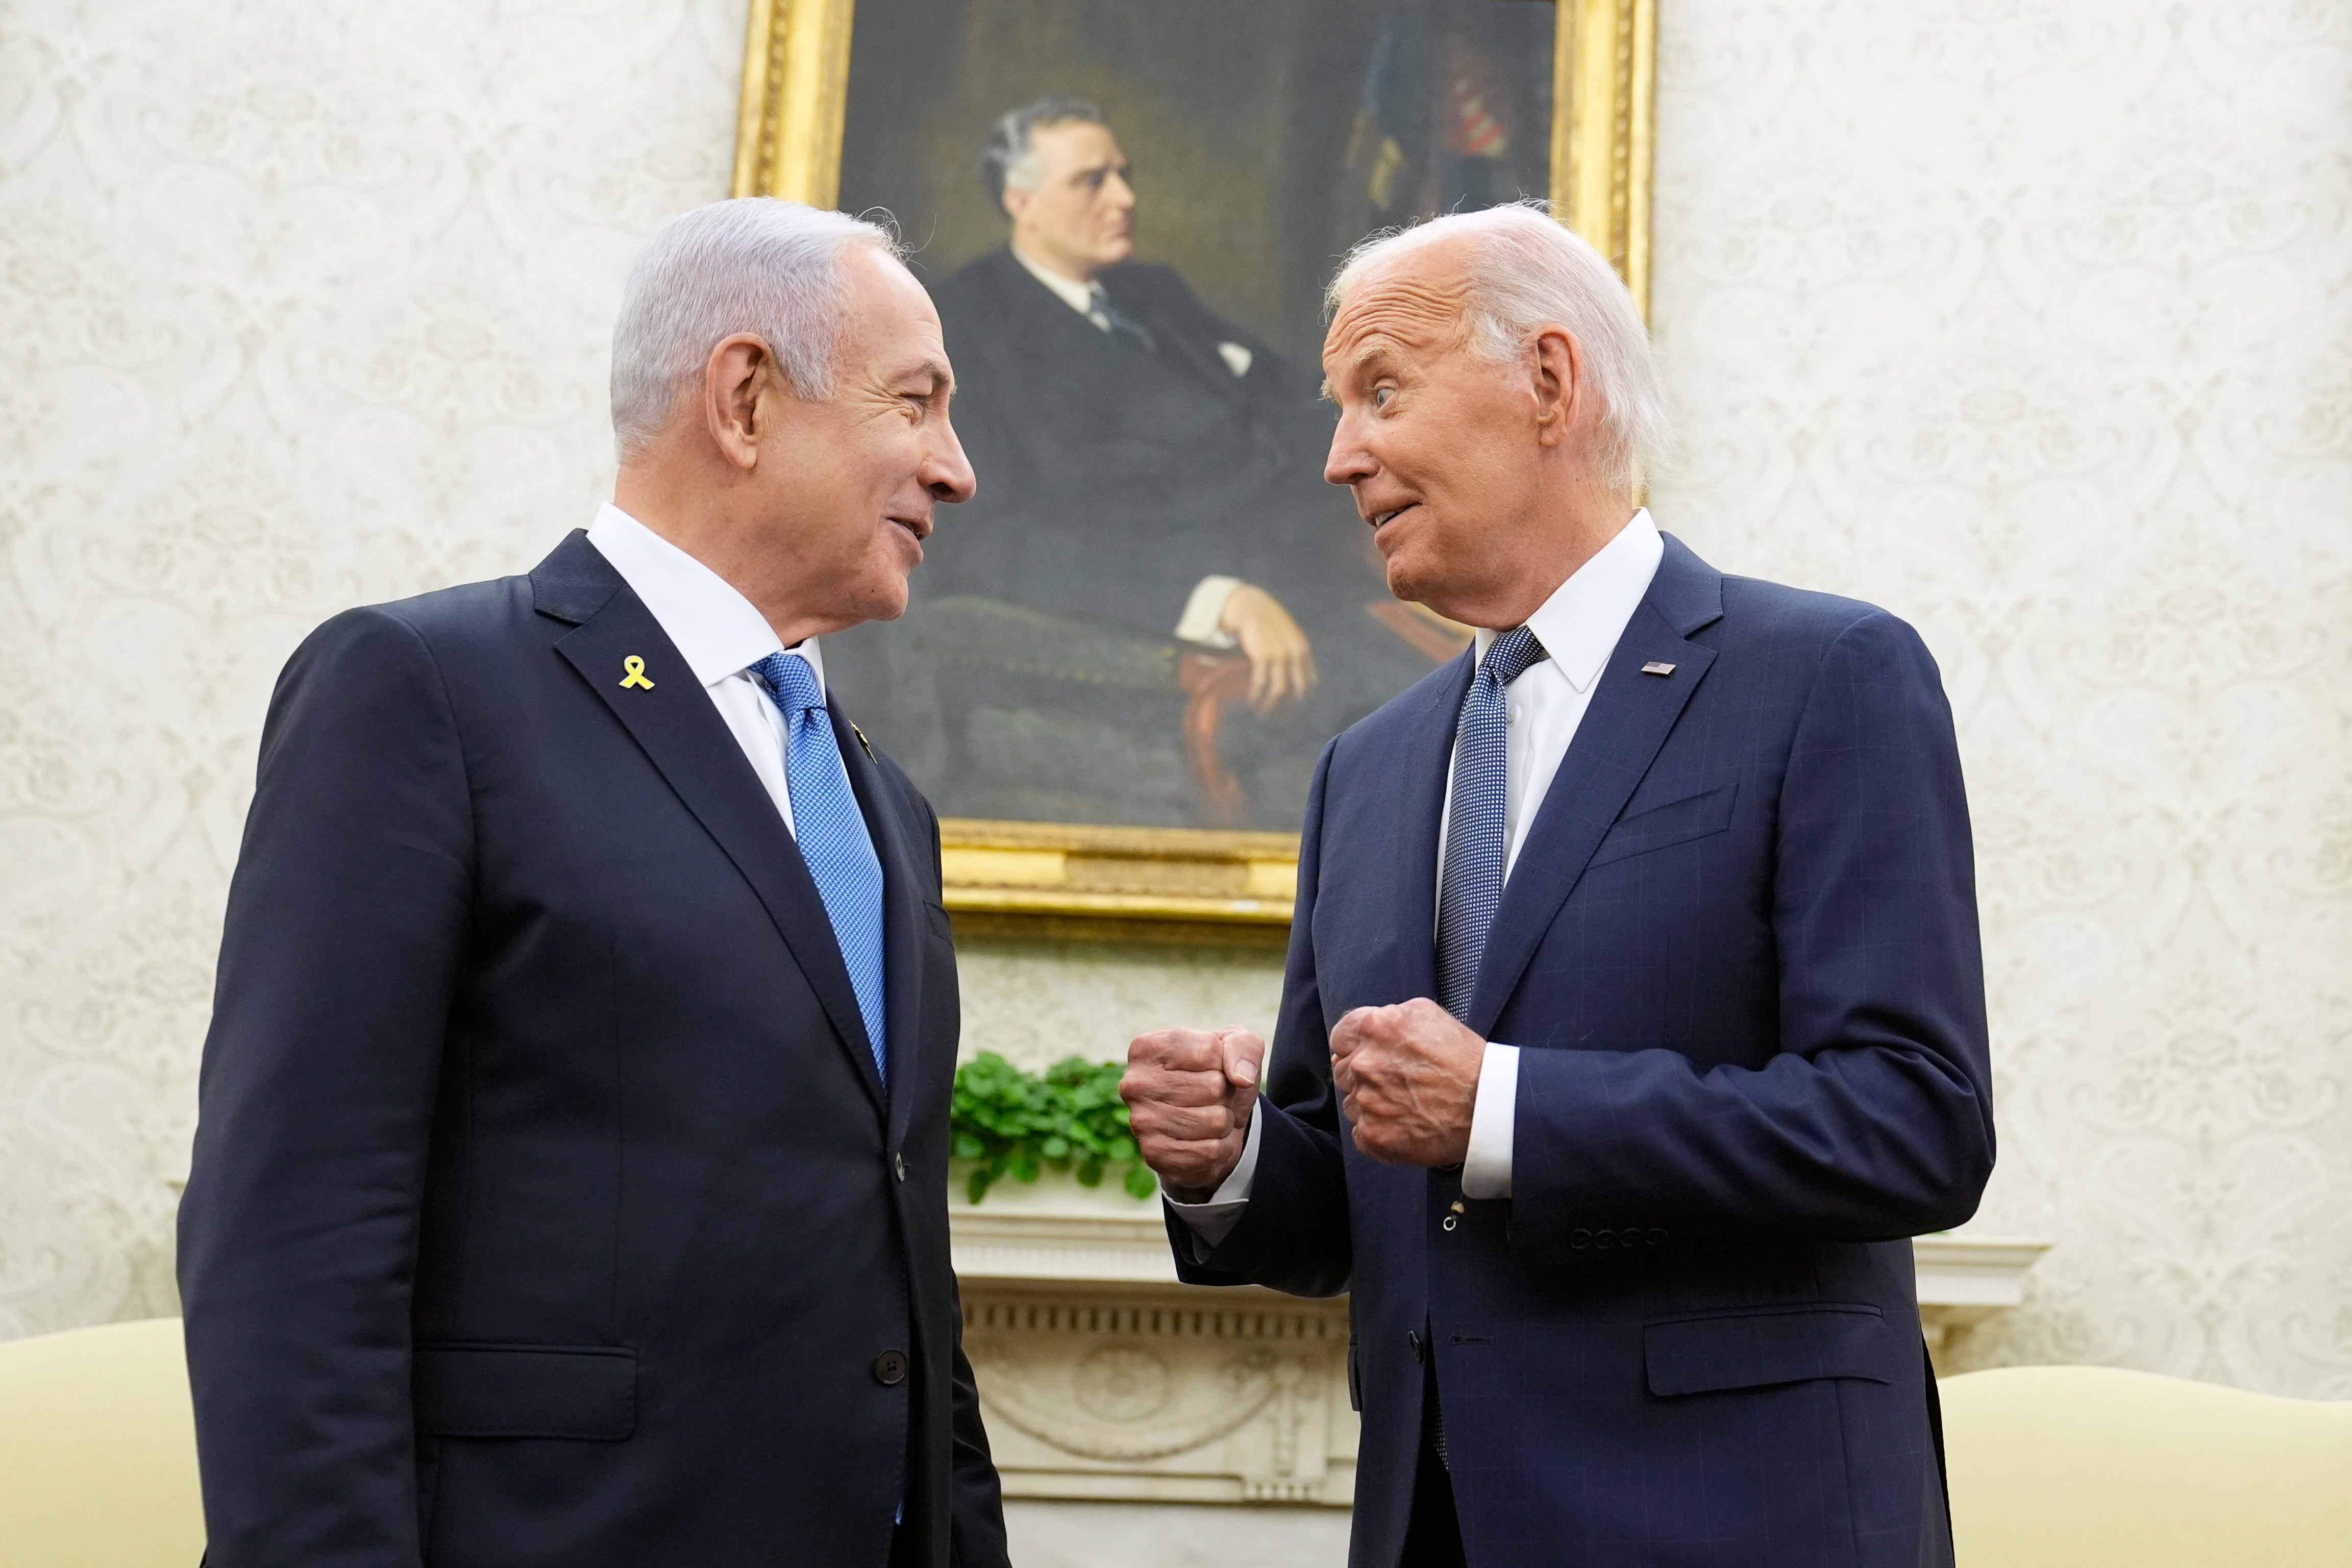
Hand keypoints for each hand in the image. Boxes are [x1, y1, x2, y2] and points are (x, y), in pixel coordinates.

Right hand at [1120, 1026, 1264, 1199]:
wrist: (1207, 1122)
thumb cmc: (1216, 1073)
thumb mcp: (1235, 1045)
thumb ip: (1243, 1047)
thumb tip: (1242, 1078)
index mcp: (1147, 1047)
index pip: (1207, 1051)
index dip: (1223, 1060)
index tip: (1211, 1066)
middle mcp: (1135, 1084)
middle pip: (1213, 1086)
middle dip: (1224, 1092)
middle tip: (1211, 1095)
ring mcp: (1142, 1122)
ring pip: (1216, 1120)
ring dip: (1224, 1120)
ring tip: (1207, 1114)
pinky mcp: (1155, 1154)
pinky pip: (1212, 1150)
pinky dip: (1220, 1146)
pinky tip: (1203, 1138)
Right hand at [1219, 583, 1317, 712]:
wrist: (1254, 608)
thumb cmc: (1273, 626)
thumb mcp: (1292, 639)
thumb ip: (1301, 658)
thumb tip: (1313, 682)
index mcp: (1303, 651)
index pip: (1309, 682)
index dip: (1303, 700)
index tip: (1293, 711)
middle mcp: (1294, 654)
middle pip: (1297, 690)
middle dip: (1289, 708)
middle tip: (1279, 718)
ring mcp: (1279, 655)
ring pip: (1278, 690)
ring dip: (1270, 705)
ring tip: (1262, 713)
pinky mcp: (1262, 655)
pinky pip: (1260, 682)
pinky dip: (1256, 694)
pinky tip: (1252, 700)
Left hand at [1329, 999, 1483, 1165]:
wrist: (1489, 1109)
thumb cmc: (1464, 1060)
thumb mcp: (1427, 1014)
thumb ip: (1388, 1016)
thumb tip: (1363, 1030)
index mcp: (1375, 1029)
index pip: (1340, 1036)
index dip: (1355, 1046)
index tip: (1371, 1054)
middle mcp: (1364, 1064)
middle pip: (1343, 1070)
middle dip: (1364, 1074)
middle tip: (1397, 1081)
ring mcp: (1366, 1102)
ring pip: (1351, 1102)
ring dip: (1371, 1103)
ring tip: (1405, 1104)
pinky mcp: (1372, 1135)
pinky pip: (1360, 1132)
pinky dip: (1378, 1130)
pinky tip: (1403, 1125)